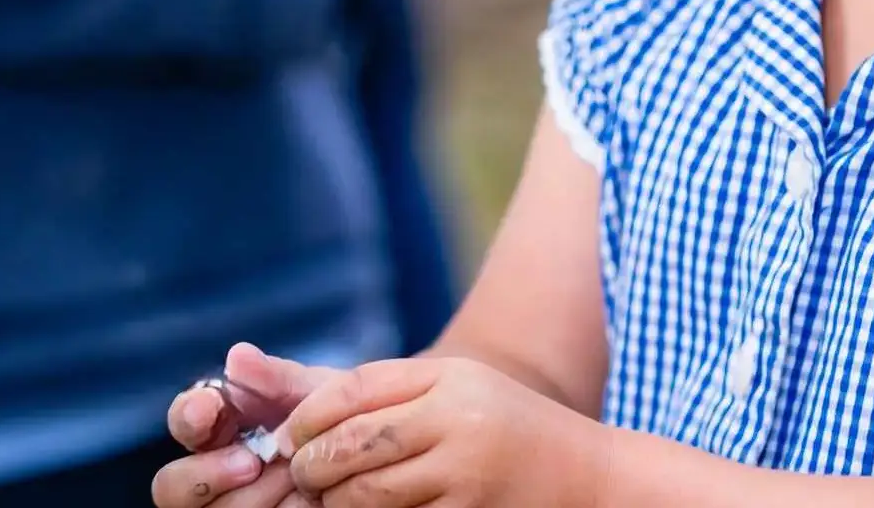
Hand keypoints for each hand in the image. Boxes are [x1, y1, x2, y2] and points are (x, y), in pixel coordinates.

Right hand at [153, 343, 340, 507]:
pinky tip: (306, 500)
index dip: (188, 416)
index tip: (208, 409)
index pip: (184, 422)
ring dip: (250, 497)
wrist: (376, 459)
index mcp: (222, 429)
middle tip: (252, 462)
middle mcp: (213, 475)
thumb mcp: (317, 395)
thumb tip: (236, 357)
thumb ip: (278, 380)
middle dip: (207, 474)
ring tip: (295, 478)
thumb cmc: (340, 421)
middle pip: (170, 486)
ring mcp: (232, 507)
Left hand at [280, 355, 598, 507]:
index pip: (356, 388)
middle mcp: (457, 420)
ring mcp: (464, 473)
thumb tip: (302, 416)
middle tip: (301, 474)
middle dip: (313, 463)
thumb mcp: (458, 388)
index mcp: (450, 378)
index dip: (309, 414)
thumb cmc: (506, 426)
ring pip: (368, 492)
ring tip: (329, 498)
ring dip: (335, 499)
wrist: (584, 475)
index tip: (288, 435)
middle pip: (353, 441)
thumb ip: (392, 393)